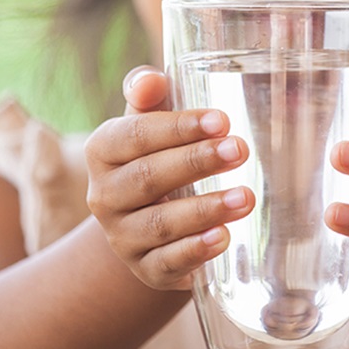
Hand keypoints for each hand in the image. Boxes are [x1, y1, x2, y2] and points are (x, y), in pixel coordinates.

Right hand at [84, 66, 254, 289]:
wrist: (150, 218)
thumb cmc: (157, 153)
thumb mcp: (150, 120)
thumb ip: (150, 94)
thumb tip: (152, 78)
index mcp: (102, 151)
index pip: (133, 136)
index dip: (177, 127)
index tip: (221, 120)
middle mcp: (104, 196)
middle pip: (147, 178)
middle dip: (196, 162)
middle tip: (240, 150)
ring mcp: (122, 237)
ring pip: (159, 224)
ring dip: (205, 209)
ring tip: (246, 198)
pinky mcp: (146, 269)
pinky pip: (166, 263)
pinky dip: (194, 251)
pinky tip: (223, 238)